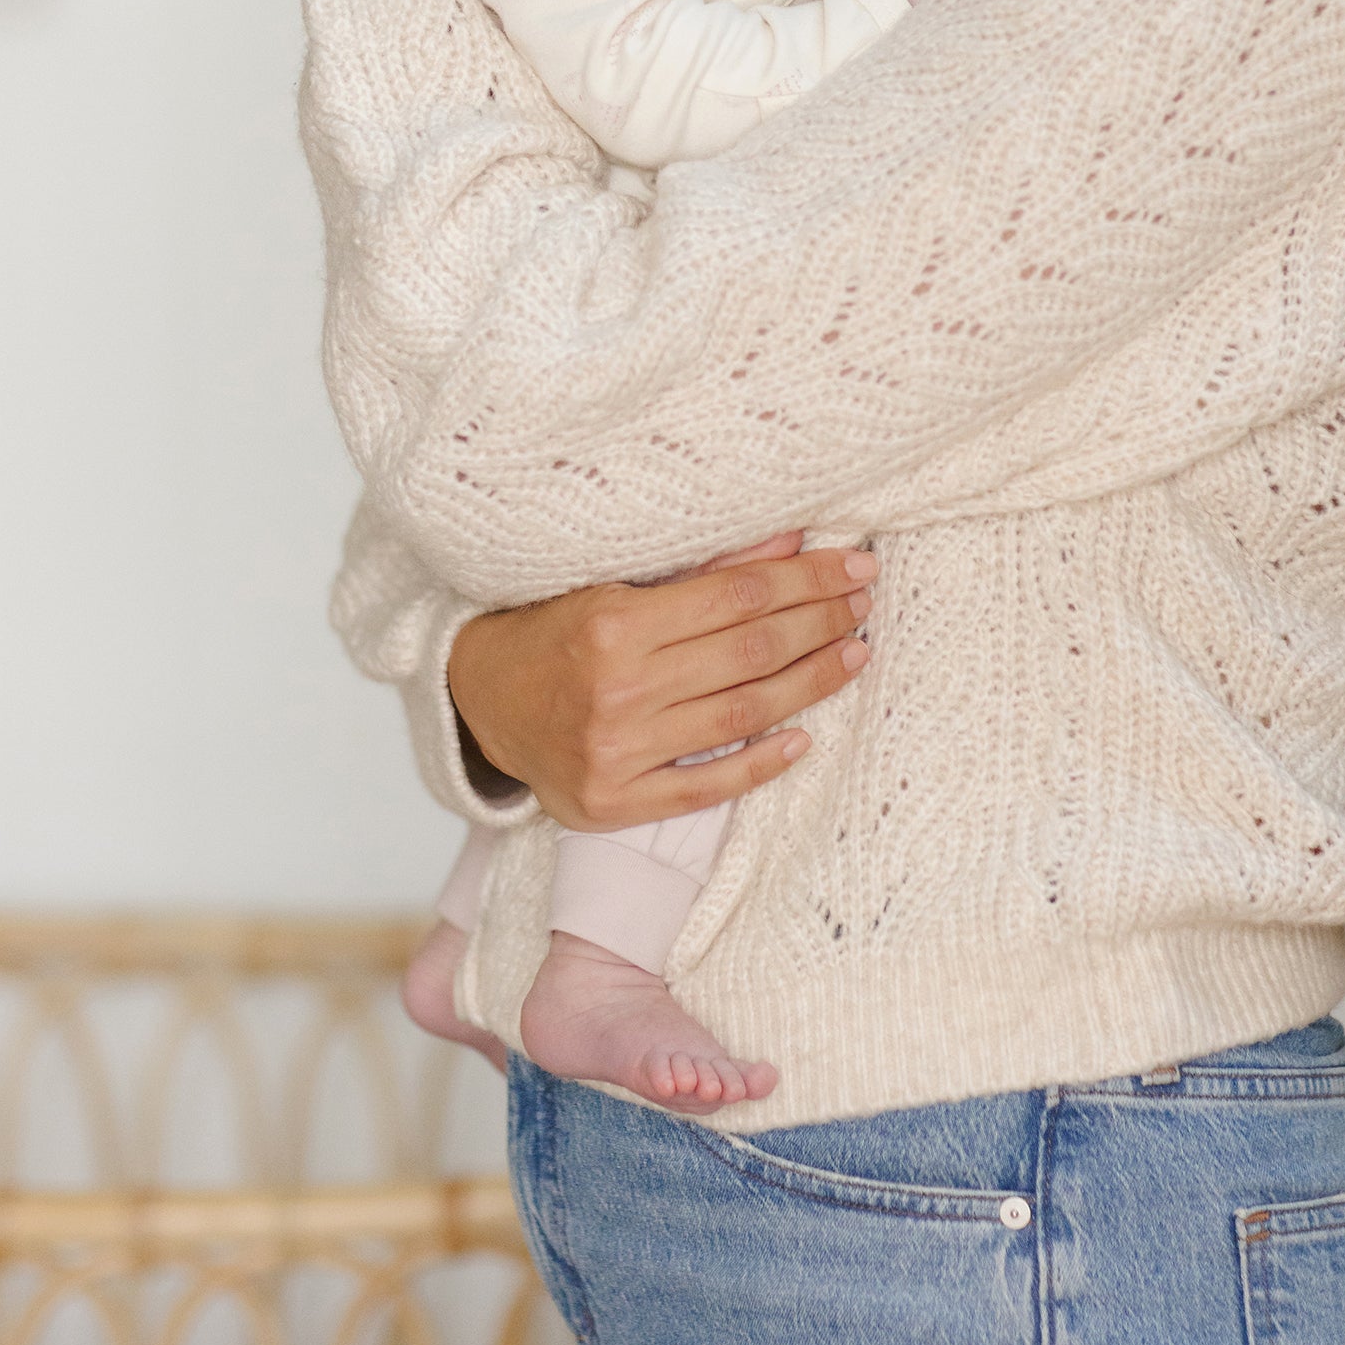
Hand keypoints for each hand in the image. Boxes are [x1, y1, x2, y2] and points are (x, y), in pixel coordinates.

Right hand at [445, 536, 875, 831]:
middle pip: (749, 653)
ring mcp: (618, 752)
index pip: (738, 596)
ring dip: (809, 685)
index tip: (854, 568)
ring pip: (740, 715)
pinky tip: (803, 737)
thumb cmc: (557, 630)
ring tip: (853, 655)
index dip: (806, 580)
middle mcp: (618, 689)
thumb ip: (705, 571)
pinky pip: (707, 787)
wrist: (480, 700)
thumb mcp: (618, 584)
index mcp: (616, 622)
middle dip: (819, 623)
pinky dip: (760, 763)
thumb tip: (793, 542)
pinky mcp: (614, 802)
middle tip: (864, 603)